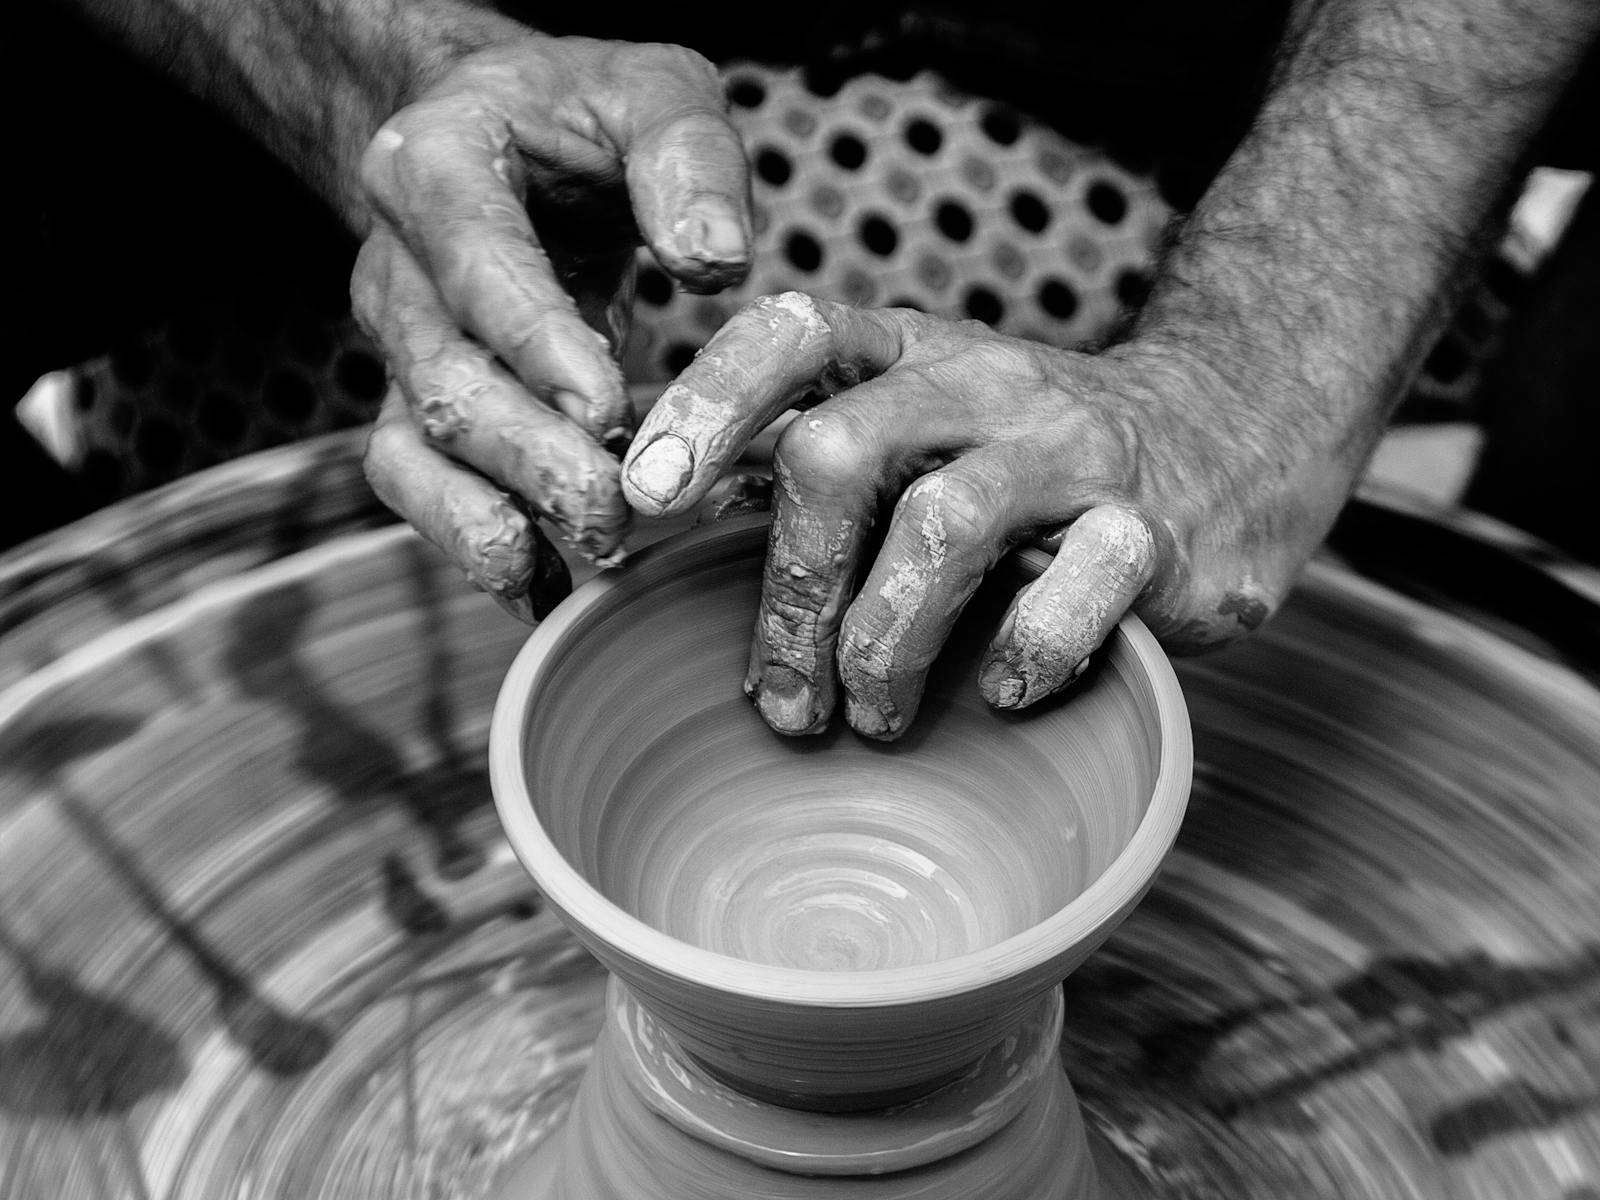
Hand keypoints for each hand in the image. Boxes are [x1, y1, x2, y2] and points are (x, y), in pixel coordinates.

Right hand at [352, 31, 751, 618]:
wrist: (500, 130)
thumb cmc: (584, 111)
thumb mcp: (653, 89)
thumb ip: (689, 156)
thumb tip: (716, 262)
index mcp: (436, 164)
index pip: (474, 260)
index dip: (534, 341)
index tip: (607, 409)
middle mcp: (396, 264)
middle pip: (442, 377)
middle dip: (529, 455)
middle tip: (618, 510)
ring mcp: (399, 346)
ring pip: (413, 448)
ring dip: (492, 518)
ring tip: (584, 558)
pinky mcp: (417, 406)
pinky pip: (419, 488)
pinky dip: (472, 545)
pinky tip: (543, 589)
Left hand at [622, 293, 1358, 738]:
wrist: (1236, 434)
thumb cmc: (1028, 457)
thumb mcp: (924, 422)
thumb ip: (814, 460)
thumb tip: (654, 524)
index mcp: (910, 351)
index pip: (790, 336)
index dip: (705, 407)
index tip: (641, 501)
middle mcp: (985, 384)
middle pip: (842, 452)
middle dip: (790, 590)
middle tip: (778, 697)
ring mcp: (1073, 452)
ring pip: (943, 529)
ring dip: (882, 645)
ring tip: (871, 718)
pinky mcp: (1153, 531)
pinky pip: (1070, 599)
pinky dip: (1017, 660)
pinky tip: (999, 695)